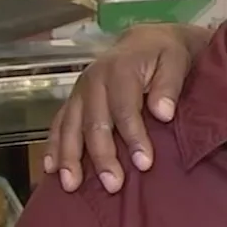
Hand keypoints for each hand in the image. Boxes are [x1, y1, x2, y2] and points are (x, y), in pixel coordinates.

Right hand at [43, 24, 207, 192]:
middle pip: (94, 123)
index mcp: (119, 69)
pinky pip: (58, 124)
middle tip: (113, 185)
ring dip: (70, 157)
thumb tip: (163, 113)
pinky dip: (53, 146)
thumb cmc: (164, 54)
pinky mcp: (73, 100)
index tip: (144, 163)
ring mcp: (79, 91)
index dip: (133, 137)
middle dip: (102, 156)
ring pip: (69, 126)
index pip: (125, 108)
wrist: (145, 40)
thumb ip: (169, 85)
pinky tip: (50, 169)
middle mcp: (93, 80)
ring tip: (72, 186)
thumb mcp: (175, 60)